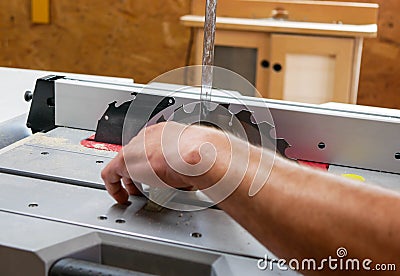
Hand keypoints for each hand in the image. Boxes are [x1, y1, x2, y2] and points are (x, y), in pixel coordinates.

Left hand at [101, 122, 233, 203]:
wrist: (197, 154)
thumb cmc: (202, 154)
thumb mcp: (195, 156)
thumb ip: (190, 162)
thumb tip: (196, 174)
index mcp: (165, 132)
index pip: (149, 145)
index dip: (149, 162)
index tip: (152, 174)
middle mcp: (148, 136)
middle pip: (135, 153)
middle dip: (137, 171)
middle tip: (140, 185)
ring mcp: (136, 147)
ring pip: (123, 164)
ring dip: (127, 179)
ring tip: (130, 192)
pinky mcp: (126, 161)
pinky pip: (111, 174)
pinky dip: (114, 187)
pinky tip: (120, 197)